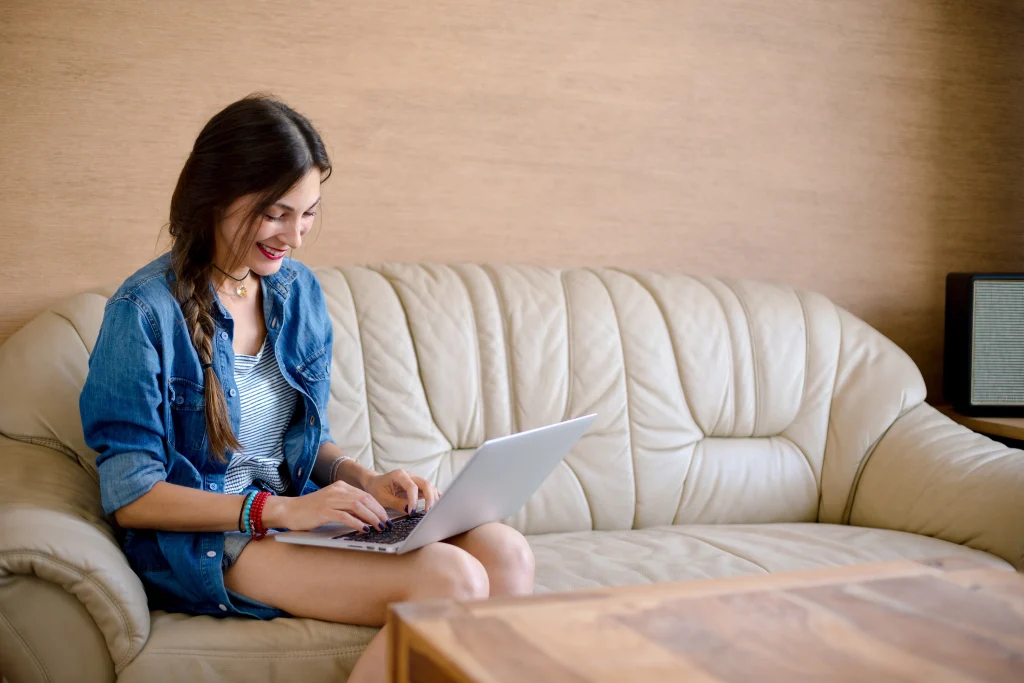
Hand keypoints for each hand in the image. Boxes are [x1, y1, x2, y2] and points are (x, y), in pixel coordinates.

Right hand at [264, 481, 389, 531]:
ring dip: (371, 517)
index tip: (386, 517)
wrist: (289, 510)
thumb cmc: (311, 510)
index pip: (366, 495)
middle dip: (378, 512)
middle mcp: (337, 490)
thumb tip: (367, 517)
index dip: (378, 506)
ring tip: (379, 527)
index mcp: (341, 487)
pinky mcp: (324, 511)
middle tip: (387, 523)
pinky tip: (364, 529)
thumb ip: (347, 506)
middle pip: (365, 499)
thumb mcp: (332, 503)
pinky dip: (357, 523)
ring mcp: (330, 500)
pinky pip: (345, 516)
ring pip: (358, 506)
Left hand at [364, 469, 438, 515]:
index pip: (412, 487)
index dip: (414, 500)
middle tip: (428, 512)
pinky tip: (439, 503)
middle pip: (426, 484)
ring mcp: (415, 479)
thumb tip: (409, 510)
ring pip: (429, 486)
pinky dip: (434, 496)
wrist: (374, 482)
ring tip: (433, 511)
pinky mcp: (417, 485)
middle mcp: (409, 475)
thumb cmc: (376, 489)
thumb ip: (396, 503)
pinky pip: (428, 489)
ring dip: (433, 498)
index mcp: (399, 475)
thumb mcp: (382, 498)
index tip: (412, 512)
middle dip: (429, 498)